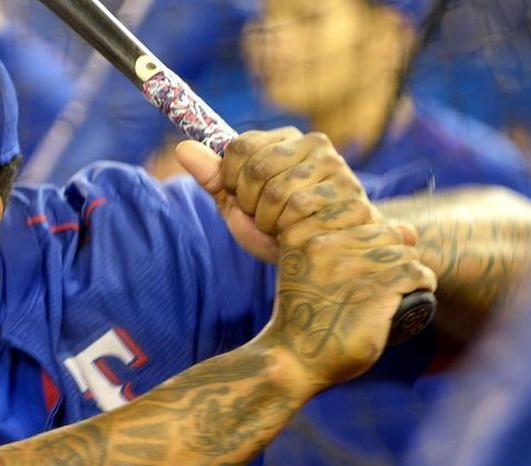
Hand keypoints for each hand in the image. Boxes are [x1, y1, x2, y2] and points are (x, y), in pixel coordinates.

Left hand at [175, 129, 373, 262]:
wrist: (321, 259)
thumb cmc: (278, 228)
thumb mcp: (238, 203)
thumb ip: (213, 177)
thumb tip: (182, 148)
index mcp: (286, 139)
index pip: (240, 146)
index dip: (230, 179)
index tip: (239, 195)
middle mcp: (315, 145)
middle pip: (256, 168)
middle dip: (249, 202)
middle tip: (262, 216)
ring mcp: (336, 168)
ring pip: (277, 190)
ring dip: (268, 219)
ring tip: (282, 226)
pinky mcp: (348, 193)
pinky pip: (299, 210)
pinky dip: (288, 229)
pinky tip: (300, 234)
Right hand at [264, 209, 435, 389]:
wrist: (293, 359)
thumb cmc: (307, 314)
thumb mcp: (314, 267)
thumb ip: (350, 240)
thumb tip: (409, 228)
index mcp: (302, 232)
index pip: (359, 209)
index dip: (370, 233)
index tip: (361, 260)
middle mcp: (323, 243)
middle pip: (385, 231)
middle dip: (391, 255)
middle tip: (380, 284)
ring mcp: (349, 266)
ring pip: (403, 250)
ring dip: (407, 271)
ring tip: (394, 292)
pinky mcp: (373, 291)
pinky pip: (416, 272)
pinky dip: (423, 282)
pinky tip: (413, 294)